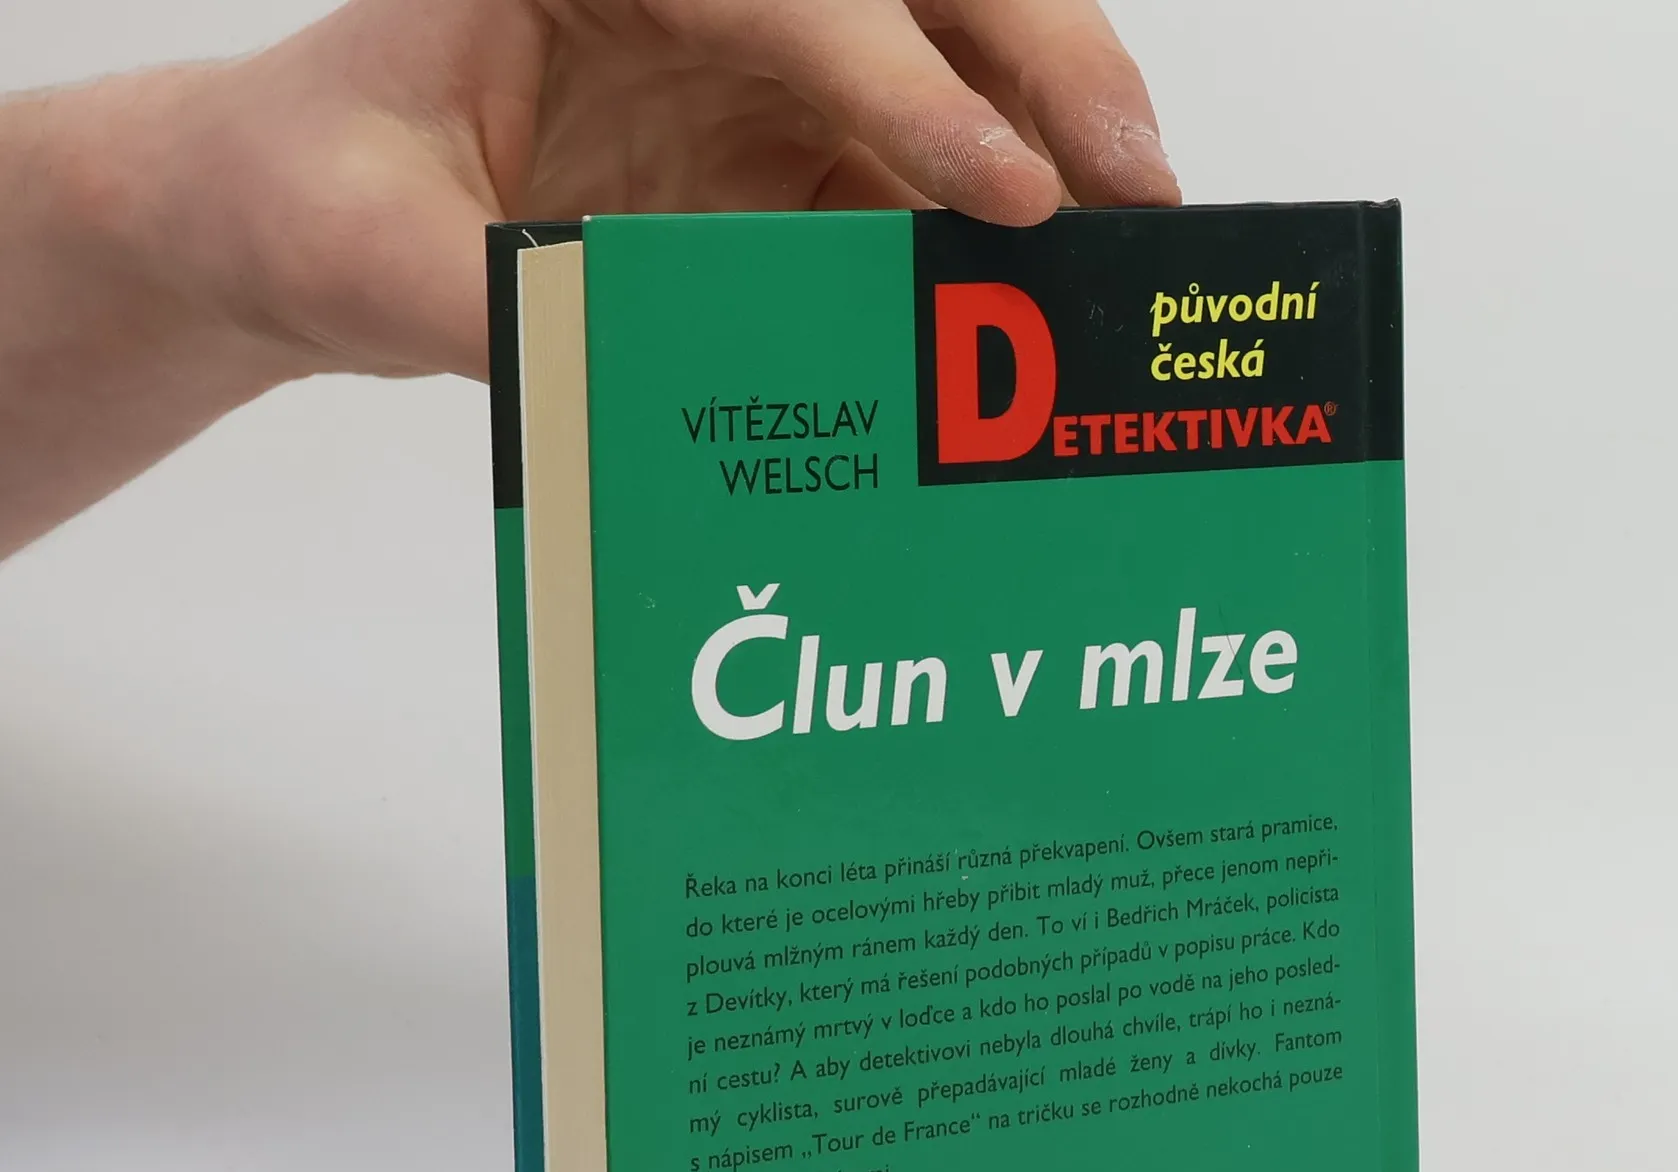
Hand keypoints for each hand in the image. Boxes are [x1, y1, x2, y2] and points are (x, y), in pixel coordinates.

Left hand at [125, 0, 1178, 382]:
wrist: (306, 208)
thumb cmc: (314, 191)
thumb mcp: (374, 254)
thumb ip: (504, 309)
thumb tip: (666, 378)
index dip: (910, 85)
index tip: (1004, 191)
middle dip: (1048, 65)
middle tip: (1137, 185)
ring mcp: (753, 57)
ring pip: (951, 54)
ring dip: (1057, 131)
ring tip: (1137, 234)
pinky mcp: (780, 136)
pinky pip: (912, 162)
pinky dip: (995, 217)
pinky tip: (1052, 282)